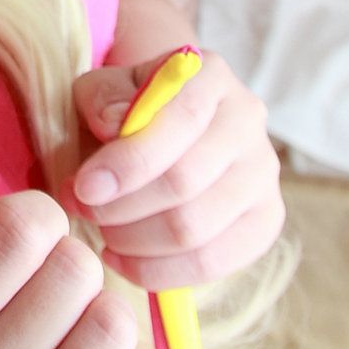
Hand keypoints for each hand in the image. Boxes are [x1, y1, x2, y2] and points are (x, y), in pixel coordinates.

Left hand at [66, 48, 285, 289]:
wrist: (164, 127)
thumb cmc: (126, 107)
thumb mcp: (103, 88)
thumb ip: (102, 99)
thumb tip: (113, 126)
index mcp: (211, 76)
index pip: (180, 120)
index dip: (128, 162)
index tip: (83, 188)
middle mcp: (248, 120)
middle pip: (186, 182)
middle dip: (122, 207)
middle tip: (83, 211)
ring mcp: (264, 174)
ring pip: (197, 229)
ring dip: (135, 242)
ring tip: (101, 233)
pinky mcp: (265, 221)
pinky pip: (214, 263)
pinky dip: (160, 272)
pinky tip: (123, 260)